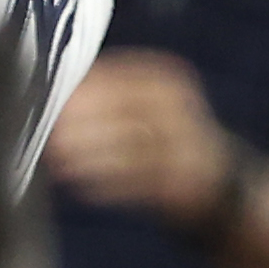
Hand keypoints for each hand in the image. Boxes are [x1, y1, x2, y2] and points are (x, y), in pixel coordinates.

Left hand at [41, 50, 239, 224]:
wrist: (219, 177)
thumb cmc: (160, 136)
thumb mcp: (143, 106)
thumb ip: (105, 97)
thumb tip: (49, 100)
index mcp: (166, 81)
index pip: (120, 78)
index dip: (85, 91)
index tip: (53, 103)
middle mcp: (181, 108)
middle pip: (126, 111)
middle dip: (85, 124)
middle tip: (51, 134)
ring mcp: (190, 145)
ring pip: (134, 148)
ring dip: (92, 157)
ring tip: (58, 162)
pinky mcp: (189, 183)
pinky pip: (144, 183)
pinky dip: (110, 186)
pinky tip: (82, 189)